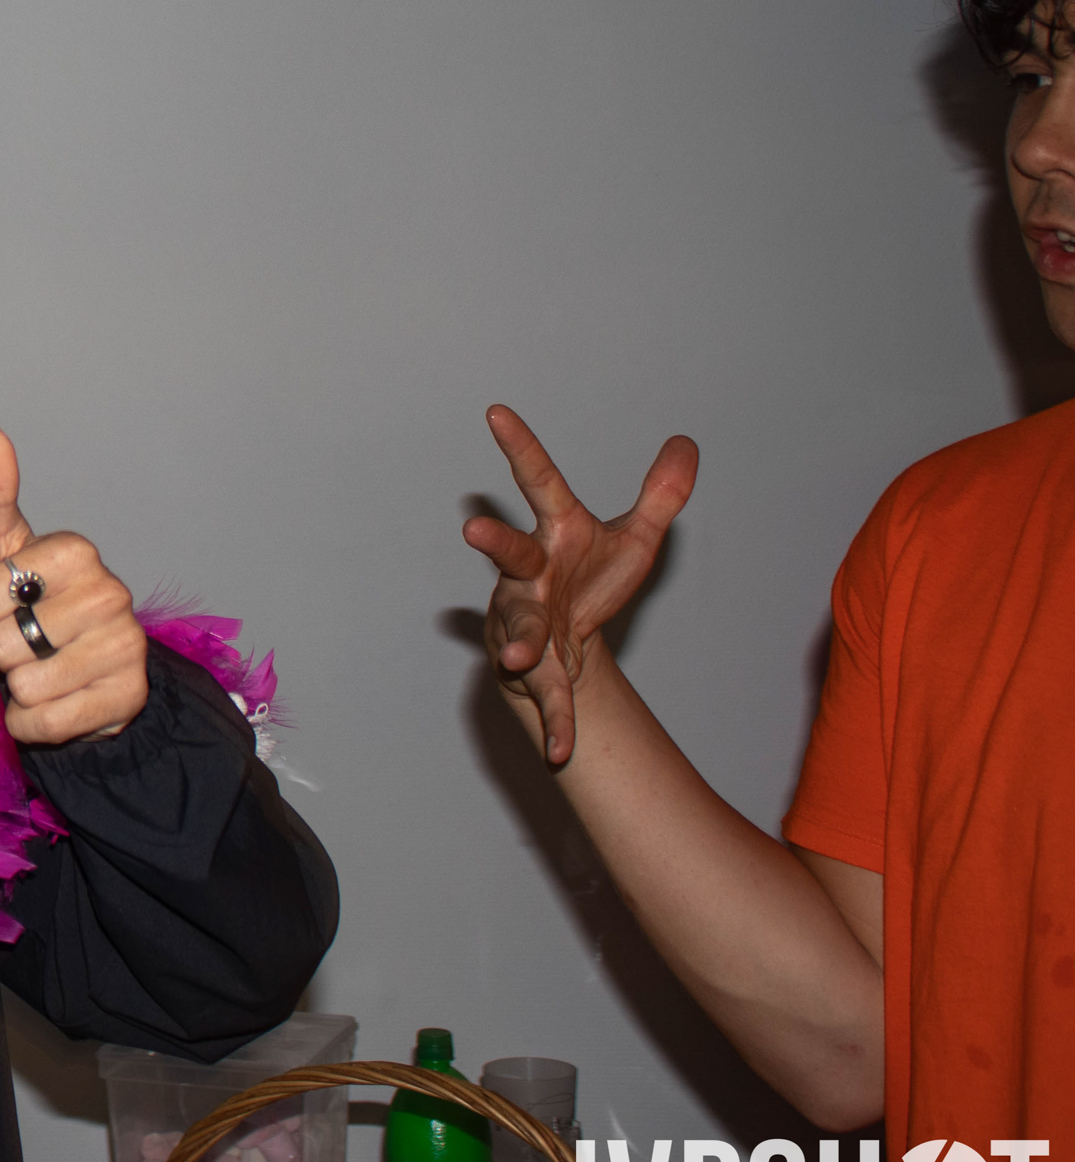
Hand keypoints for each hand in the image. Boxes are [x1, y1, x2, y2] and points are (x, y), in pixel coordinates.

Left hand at [0, 424, 148, 745]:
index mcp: (76, 551)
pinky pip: (47, 722)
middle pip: (2, 644)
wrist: (90, 670)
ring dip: (20, 689)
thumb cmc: (36, 601)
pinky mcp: (130, 697)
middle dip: (3, 652)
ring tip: (43, 668)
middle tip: (28, 642)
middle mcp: (111, 592)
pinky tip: (56, 701)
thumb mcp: (6, 549)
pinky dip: (34, 723)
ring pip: (26, 685)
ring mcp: (126, 646)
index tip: (7, 605)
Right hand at [461, 404, 696, 765]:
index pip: (539, 483)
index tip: (496, 412)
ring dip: (519, 642)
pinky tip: (559, 750)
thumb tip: (687, 444)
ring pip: (519, 628)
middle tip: (473, 528)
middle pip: (510, 554)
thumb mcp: (633, 540)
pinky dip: (555, 722)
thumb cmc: (590, 582)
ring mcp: (526, 621)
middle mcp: (530, 574)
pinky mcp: (535, 669)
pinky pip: (546, 696)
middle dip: (493, 542)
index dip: (520, 447)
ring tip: (520, 656)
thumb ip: (661, 496)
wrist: (565, 648)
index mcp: (555, 534)